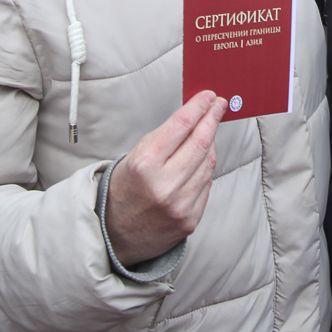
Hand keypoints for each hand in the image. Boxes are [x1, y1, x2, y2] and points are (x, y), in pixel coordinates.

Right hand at [104, 91, 225, 266]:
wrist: (113, 234)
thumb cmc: (122, 191)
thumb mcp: (133, 157)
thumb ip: (164, 140)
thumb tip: (194, 119)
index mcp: (144, 164)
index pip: (181, 126)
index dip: (198, 107)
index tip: (209, 97)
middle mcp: (164, 185)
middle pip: (200, 142)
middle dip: (212, 119)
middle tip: (218, 106)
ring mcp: (179, 205)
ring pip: (208, 163)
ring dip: (211, 143)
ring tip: (209, 132)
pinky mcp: (190, 220)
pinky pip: (207, 185)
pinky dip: (206, 169)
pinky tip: (203, 159)